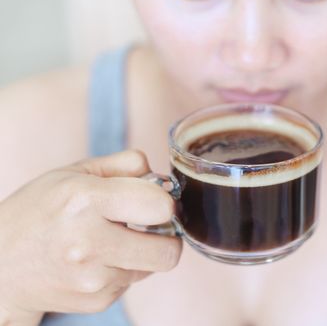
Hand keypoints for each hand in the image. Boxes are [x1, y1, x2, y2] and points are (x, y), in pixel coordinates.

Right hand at [0, 150, 181, 324]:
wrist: (0, 267)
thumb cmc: (39, 212)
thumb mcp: (73, 173)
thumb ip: (122, 165)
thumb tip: (160, 178)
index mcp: (85, 201)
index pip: (161, 206)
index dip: (164, 201)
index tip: (152, 200)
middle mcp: (89, 243)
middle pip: (169, 251)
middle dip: (166, 236)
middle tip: (148, 225)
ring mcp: (93, 279)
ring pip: (153, 266)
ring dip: (142, 252)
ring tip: (111, 240)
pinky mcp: (96, 301)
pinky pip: (132, 281)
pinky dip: (123, 268)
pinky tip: (97, 260)